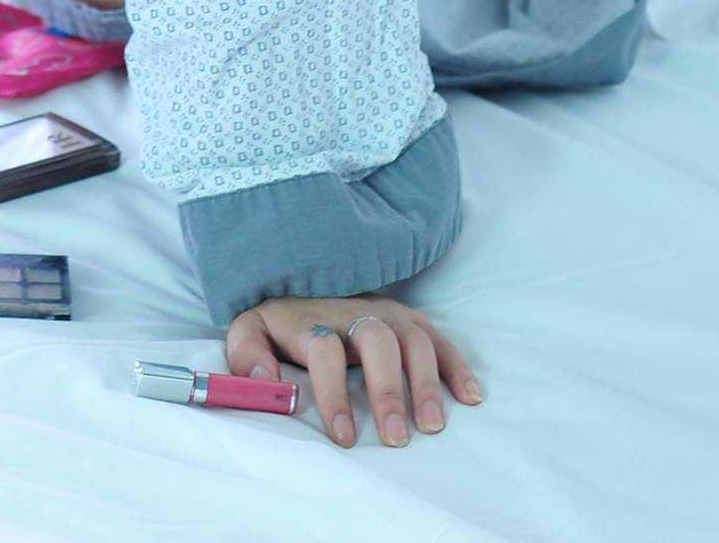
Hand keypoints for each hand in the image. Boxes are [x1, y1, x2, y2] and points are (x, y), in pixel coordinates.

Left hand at [224, 295, 483, 448]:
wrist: (303, 280)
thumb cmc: (278, 323)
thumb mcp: (249, 331)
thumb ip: (248, 356)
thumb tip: (269, 383)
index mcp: (313, 321)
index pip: (325, 353)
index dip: (334, 395)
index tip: (344, 437)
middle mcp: (354, 313)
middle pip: (377, 342)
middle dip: (388, 391)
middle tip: (395, 438)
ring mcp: (387, 313)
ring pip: (413, 340)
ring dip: (426, 383)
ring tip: (432, 426)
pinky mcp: (410, 318)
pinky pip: (439, 338)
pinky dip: (458, 365)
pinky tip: (470, 396)